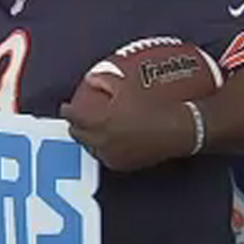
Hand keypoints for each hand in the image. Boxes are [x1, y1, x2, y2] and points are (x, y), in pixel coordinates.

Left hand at [60, 79, 194, 172]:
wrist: (177, 129)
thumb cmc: (154, 104)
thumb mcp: (129, 86)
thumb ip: (106, 81)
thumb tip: (92, 78)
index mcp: (101, 120)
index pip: (74, 116)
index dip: (67, 111)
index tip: (65, 108)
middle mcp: (103, 140)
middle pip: (78, 135)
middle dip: (75, 126)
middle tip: (77, 120)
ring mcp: (112, 155)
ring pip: (90, 148)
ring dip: (88, 139)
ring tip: (90, 131)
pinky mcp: (122, 165)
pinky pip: (105, 157)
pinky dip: (102, 149)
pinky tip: (106, 143)